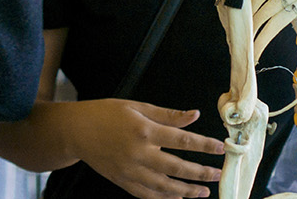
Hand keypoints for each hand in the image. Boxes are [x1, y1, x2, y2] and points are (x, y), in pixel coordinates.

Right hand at [69, 98, 225, 198]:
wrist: (76, 131)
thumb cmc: (106, 114)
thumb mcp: (137, 107)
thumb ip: (168, 114)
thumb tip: (194, 115)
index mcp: (144, 130)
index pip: (182, 140)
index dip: (204, 145)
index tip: (220, 147)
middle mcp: (138, 153)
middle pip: (177, 167)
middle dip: (200, 172)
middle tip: (218, 174)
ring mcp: (130, 171)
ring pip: (164, 186)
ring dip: (186, 190)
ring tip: (203, 192)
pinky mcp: (122, 181)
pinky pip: (147, 195)